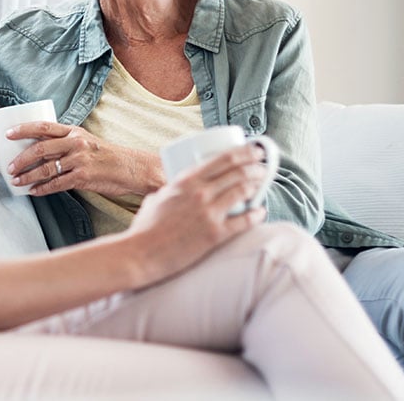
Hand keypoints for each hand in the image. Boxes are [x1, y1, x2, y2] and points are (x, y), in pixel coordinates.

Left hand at [4, 122, 163, 196]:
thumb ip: (65, 142)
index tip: (7, 134)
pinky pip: (56, 184)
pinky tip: (34, 192)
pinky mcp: (83, 177)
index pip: (43, 127)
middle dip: (21, 159)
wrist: (131, 168)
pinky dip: (42, 189)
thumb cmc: (106, 156)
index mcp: (74, 131)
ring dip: (27, 176)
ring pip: (46, 168)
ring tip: (16, 181)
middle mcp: (75, 143)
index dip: (23, 129)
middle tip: (9, 166)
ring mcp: (79, 161)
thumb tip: (39, 149)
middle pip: (40, 148)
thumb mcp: (86, 141)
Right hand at [124, 144, 267, 283]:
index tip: (252, 150)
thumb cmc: (145, 229)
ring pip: (242, 191)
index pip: (222, 159)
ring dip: (256, 184)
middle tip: (262, 165)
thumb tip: (172, 191)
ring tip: (263, 182)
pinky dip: (256, 215)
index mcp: (186, 181)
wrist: (141, 254)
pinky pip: (243, 222)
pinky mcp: (214, 234)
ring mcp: (208, 213)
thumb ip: (169, 192)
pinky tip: (260, 212)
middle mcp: (200, 193)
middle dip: (254, 166)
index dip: (243, 152)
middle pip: (237, 172)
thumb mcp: (156, 199)